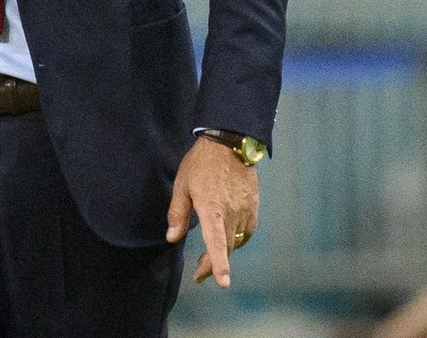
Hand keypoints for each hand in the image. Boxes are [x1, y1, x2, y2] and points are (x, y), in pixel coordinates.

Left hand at [166, 136, 259, 287]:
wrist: (230, 143)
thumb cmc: (201, 163)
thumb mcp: (182, 185)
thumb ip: (177, 214)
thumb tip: (171, 238)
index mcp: (212, 209)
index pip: (217, 243)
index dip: (218, 264)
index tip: (222, 283)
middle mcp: (231, 213)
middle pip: (226, 248)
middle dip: (212, 265)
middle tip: (200, 274)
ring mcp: (245, 211)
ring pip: (236, 240)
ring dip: (224, 252)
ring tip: (210, 258)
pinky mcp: (254, 207)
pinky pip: (247, 231)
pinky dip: (238, 238)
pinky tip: (229, 238)